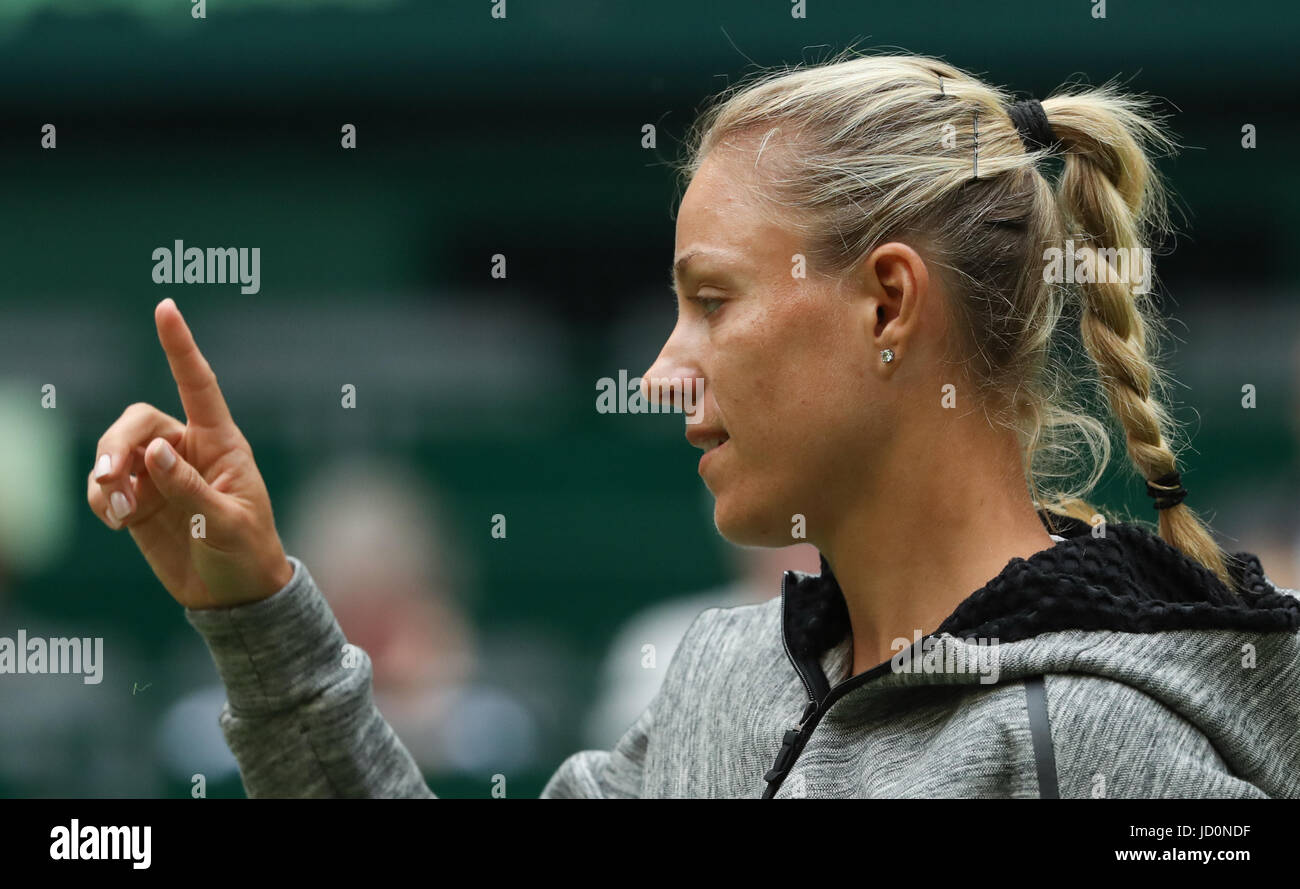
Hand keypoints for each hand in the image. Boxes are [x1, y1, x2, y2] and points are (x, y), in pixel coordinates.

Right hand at [87, 298, 293, 609]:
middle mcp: (186, 450)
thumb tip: (152, 453)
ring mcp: (159, 475)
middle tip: (112, 481)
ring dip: (106, 476)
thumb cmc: (245, 552)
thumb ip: (190, 489)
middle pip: (137, 422)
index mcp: (221, 443)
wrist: (233, 595)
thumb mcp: (226, 524)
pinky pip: (105, 487)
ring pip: (115, 451)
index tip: (165, 308)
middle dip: (116, 445)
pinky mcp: (139, 501)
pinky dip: (101, 500)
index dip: (180, 347)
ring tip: (119, 512)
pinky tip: (117, 522)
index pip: (199, 385)